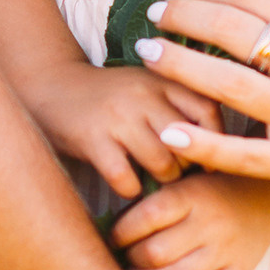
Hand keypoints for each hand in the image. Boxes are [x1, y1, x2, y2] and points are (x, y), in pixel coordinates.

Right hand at [26, 60, 221, 197]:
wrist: (49, 85)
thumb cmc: (109, 96)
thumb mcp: (146, 86)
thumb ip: (179, 104)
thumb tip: (220, 144)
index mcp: (161, 79)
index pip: (208, 110)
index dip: (215, 138)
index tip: (209, 155)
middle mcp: (143, 94)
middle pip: (188, 143)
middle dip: (187, 166)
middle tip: (178, 173)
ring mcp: (118, 117)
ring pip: (162, 164)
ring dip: (162, 181)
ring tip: (154, 180)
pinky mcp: (92, 140)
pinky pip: (126, 179)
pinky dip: (131, 189)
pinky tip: (127, 185)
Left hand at [112, 173, 269, 269]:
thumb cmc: (215, 186)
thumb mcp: (187, 178)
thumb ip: (157, 198)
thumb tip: (113, 224)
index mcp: (191, 195)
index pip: (146, 218)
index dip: (121, 232)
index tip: (114, 237)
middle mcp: (208, 224)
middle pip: (156, 252)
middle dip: (132, 259)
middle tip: (126, 258)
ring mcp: (225, 251)